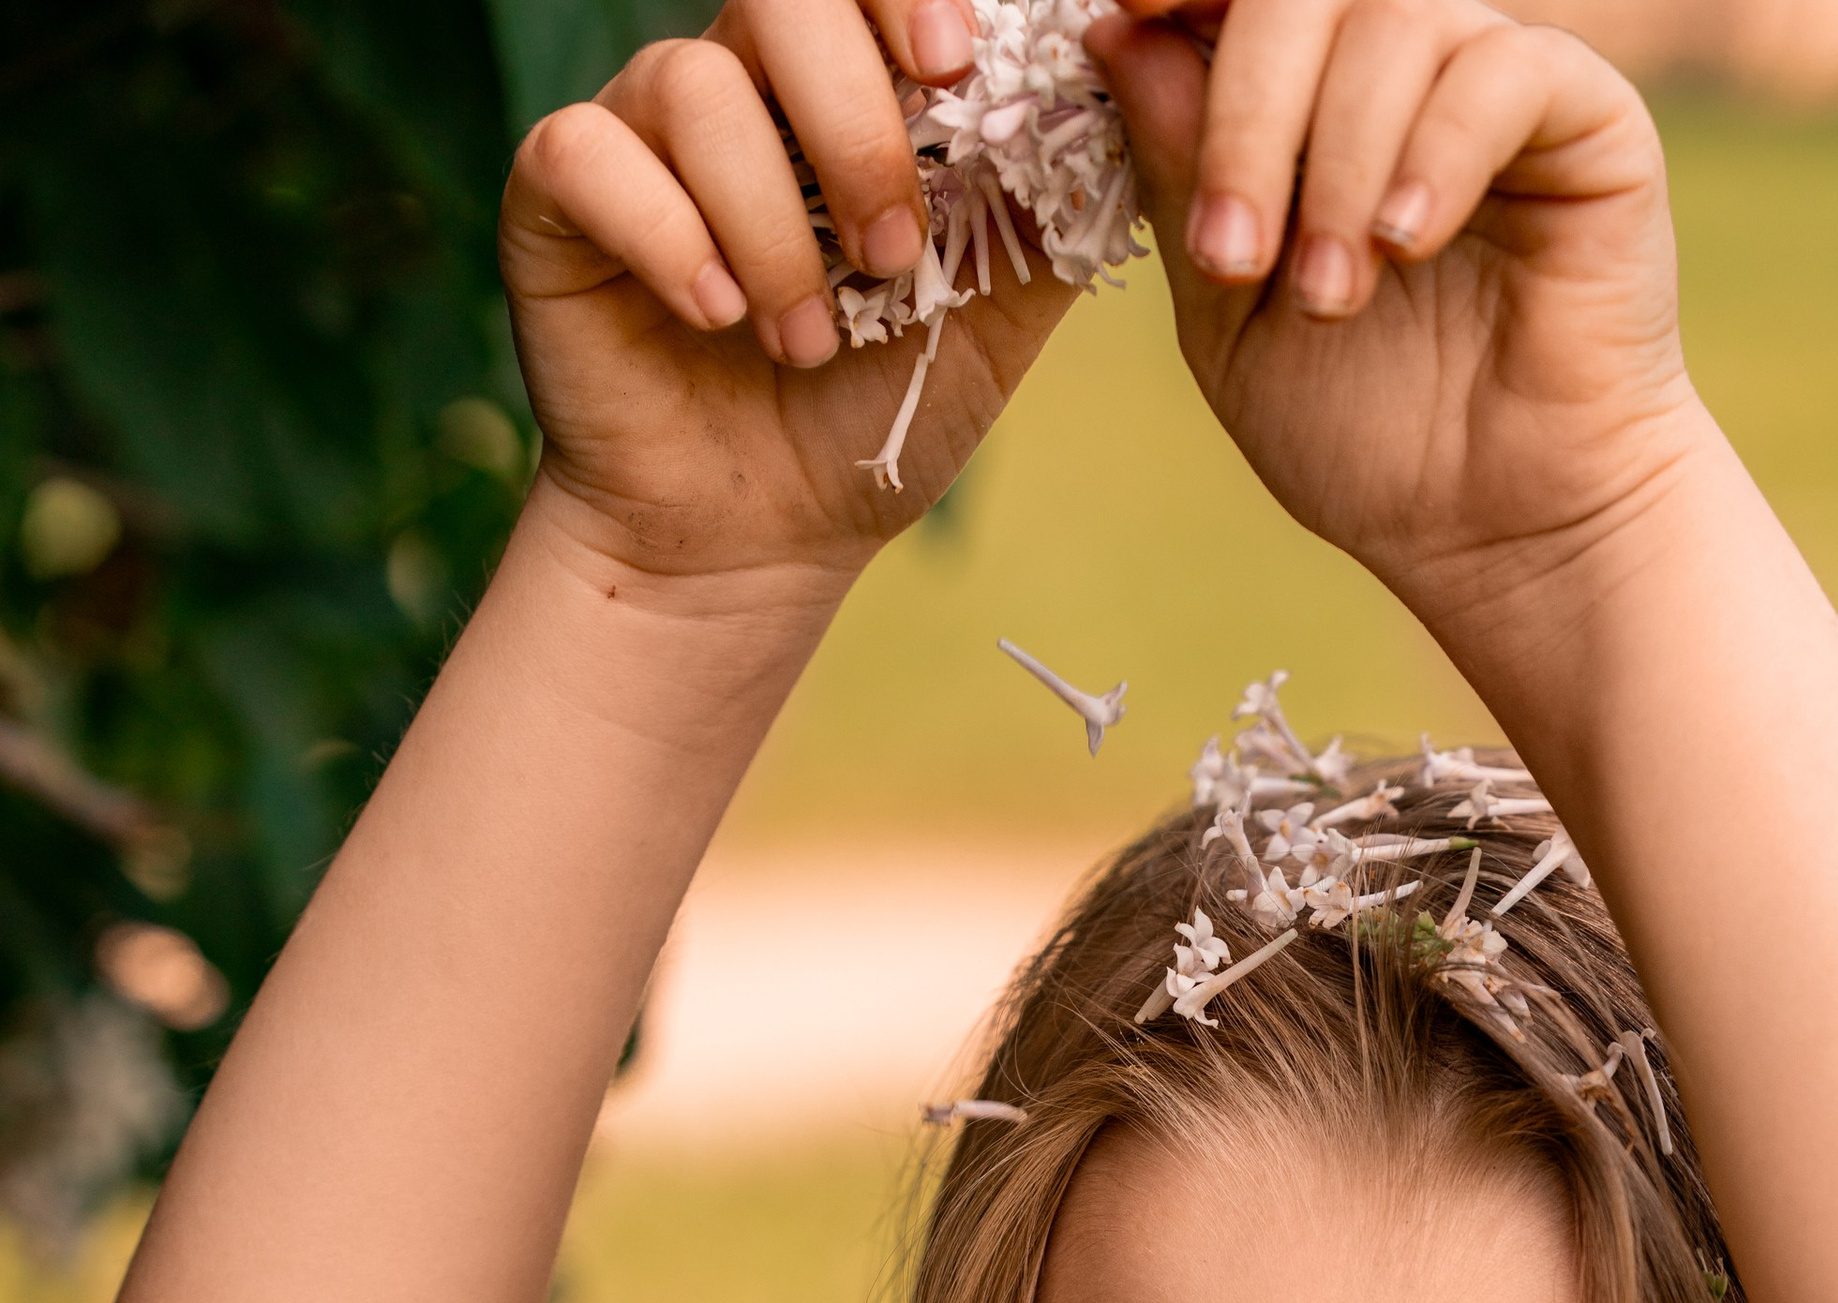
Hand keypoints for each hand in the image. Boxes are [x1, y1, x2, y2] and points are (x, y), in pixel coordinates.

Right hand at [500, 0, 1079, 583]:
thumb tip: (1122, 112)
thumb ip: (1051, 217)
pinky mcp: (557, 196)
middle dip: (854, 120)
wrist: (756, 542)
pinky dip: (667, 235)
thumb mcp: (994, 323)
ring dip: (771, 224)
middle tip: (895, 254)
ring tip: (807, 340)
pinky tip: (715, 315)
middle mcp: (738, 84)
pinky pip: (588, 152)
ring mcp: (640, 132)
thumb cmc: (870, 418)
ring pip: (693, 83)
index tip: (960, 67)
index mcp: (839, 87)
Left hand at [1092, 0, 1703, 616]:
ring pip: (1397, 22)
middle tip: (1232, 258)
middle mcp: (1403, 69)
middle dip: (1247, 114)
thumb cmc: (1369, 437)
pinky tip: (1408, 244)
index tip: (1130, 12)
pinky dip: (1439, 151)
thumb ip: (1179, 175)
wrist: (1502, 531)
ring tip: (1330, 296)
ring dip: (1338, 164)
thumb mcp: (1231, 315)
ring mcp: (1494, 83)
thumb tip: (1117, 31)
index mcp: (1310, 102)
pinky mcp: (1588, 116)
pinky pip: (1506, 69)